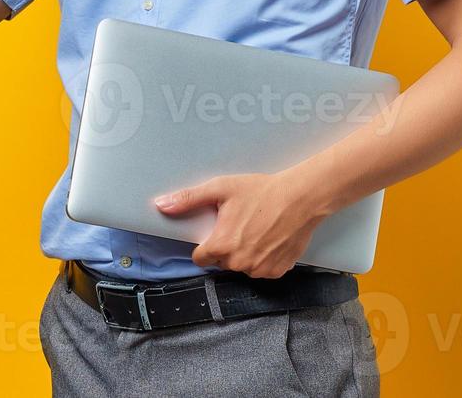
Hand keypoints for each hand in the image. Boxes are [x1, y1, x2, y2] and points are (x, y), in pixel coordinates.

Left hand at [154, 171, 330, 278]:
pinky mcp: (277, 272)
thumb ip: (188, 199)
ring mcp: (259, 270)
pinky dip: (264, 259)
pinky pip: (262, 270)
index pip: (200, 258)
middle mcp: (239, 264)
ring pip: (242, 267)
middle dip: (227, 248)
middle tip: (241, 225)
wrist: (301, 198)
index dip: (206, 245)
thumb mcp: (221, 189)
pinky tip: (270, 239)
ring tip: (258, 230)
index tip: (218, 232)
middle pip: (222, 262)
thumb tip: (161, 205)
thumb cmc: (260, 191)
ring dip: (245, 254)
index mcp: (221, 247)